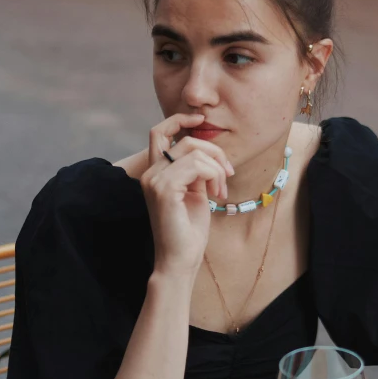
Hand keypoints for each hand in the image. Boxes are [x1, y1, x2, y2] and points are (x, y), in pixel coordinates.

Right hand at [140, 113, 234, 276]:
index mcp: (155, 172)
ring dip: (217, 168)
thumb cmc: (189, 230)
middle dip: (214, 151)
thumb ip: (196, 169)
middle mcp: (150, 173)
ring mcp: (154, 180)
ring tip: (221, 190)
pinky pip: (197, 165)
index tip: (201, 119)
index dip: (180, 119)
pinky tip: (216, 194)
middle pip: (186, 139)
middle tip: (227, 175)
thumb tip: (209, 150)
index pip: (159, 131)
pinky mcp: (164, 190)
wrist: (181, 260)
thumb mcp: (195, 192)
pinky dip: (214, 175)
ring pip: (194, 151)